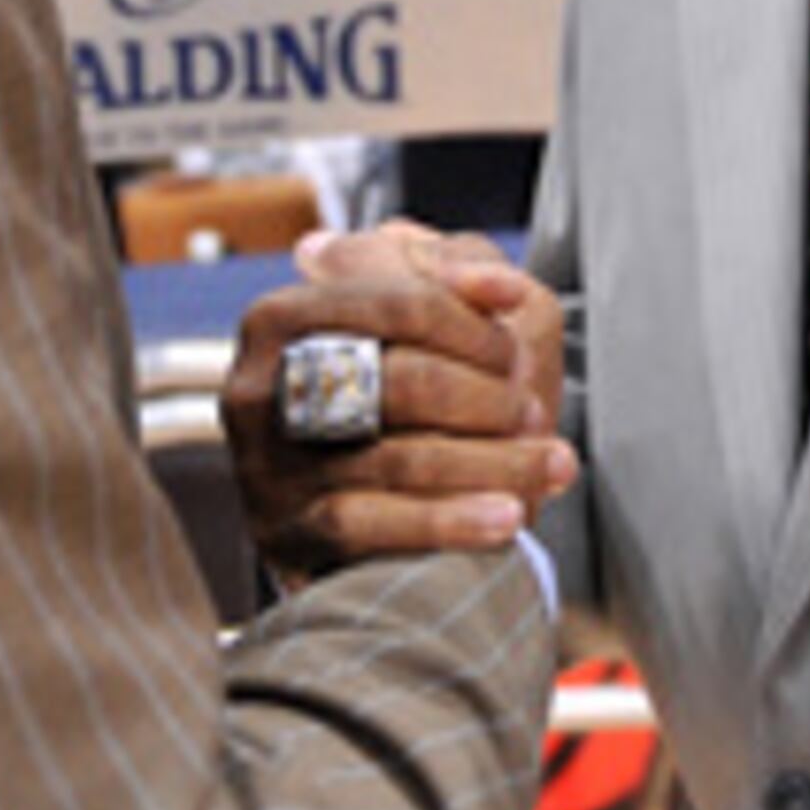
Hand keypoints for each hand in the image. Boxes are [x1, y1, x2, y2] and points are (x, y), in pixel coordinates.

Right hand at [221, 226, 575, 581]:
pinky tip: (505, 516)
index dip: (476, 328)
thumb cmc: (383, 398)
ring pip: (402, 459)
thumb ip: (453, 275)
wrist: (345, 516)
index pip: (400, 302)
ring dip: (497, 462)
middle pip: (405, 381)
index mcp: (283, 317)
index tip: (515, 352)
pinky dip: (454, 520)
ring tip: (548, 463)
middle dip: (490, 399)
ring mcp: (269, 466)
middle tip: (531, 412)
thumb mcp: (412, 317)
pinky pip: (379, 525)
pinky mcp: (288, 534)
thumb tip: (495, 284)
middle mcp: (260, 388)